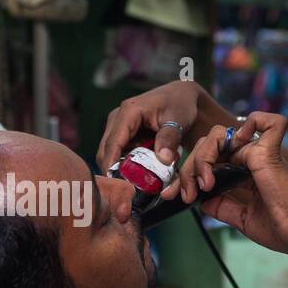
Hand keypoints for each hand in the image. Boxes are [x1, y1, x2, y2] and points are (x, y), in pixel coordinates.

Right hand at [96, 80, 202, 196]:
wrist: (181, 97)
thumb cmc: (180, 105)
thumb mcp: (178, 120)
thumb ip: (169, 138)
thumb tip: (163, 159)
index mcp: (128, 112)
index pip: (113, 143)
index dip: (111, 164)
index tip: (115, 184)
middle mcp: (117, 119)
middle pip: (105, 151)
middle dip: (113, 171)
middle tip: (127, 190)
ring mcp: (118, 127)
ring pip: (110, 154)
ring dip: (120, 169)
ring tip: (135, 183)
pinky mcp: (122, 135)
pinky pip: (118, 154)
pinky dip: (126, 165)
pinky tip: (139, 173)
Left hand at [182, 112, 287, 254]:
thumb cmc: (284, 229)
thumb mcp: (243, 219)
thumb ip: (222, 207)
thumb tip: (202, 200)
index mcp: (246, 174)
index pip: (208, 162)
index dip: (186, 176)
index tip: (172, 195)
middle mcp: (251, 160)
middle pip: (206, 148)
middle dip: (186, 170)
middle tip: (181, 194)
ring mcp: (259, 153)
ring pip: (216, 136)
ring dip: (200, 158)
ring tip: (203, 184)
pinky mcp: (266, 151)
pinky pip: (261, 121)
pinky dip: (250, 123)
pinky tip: (232, 146)